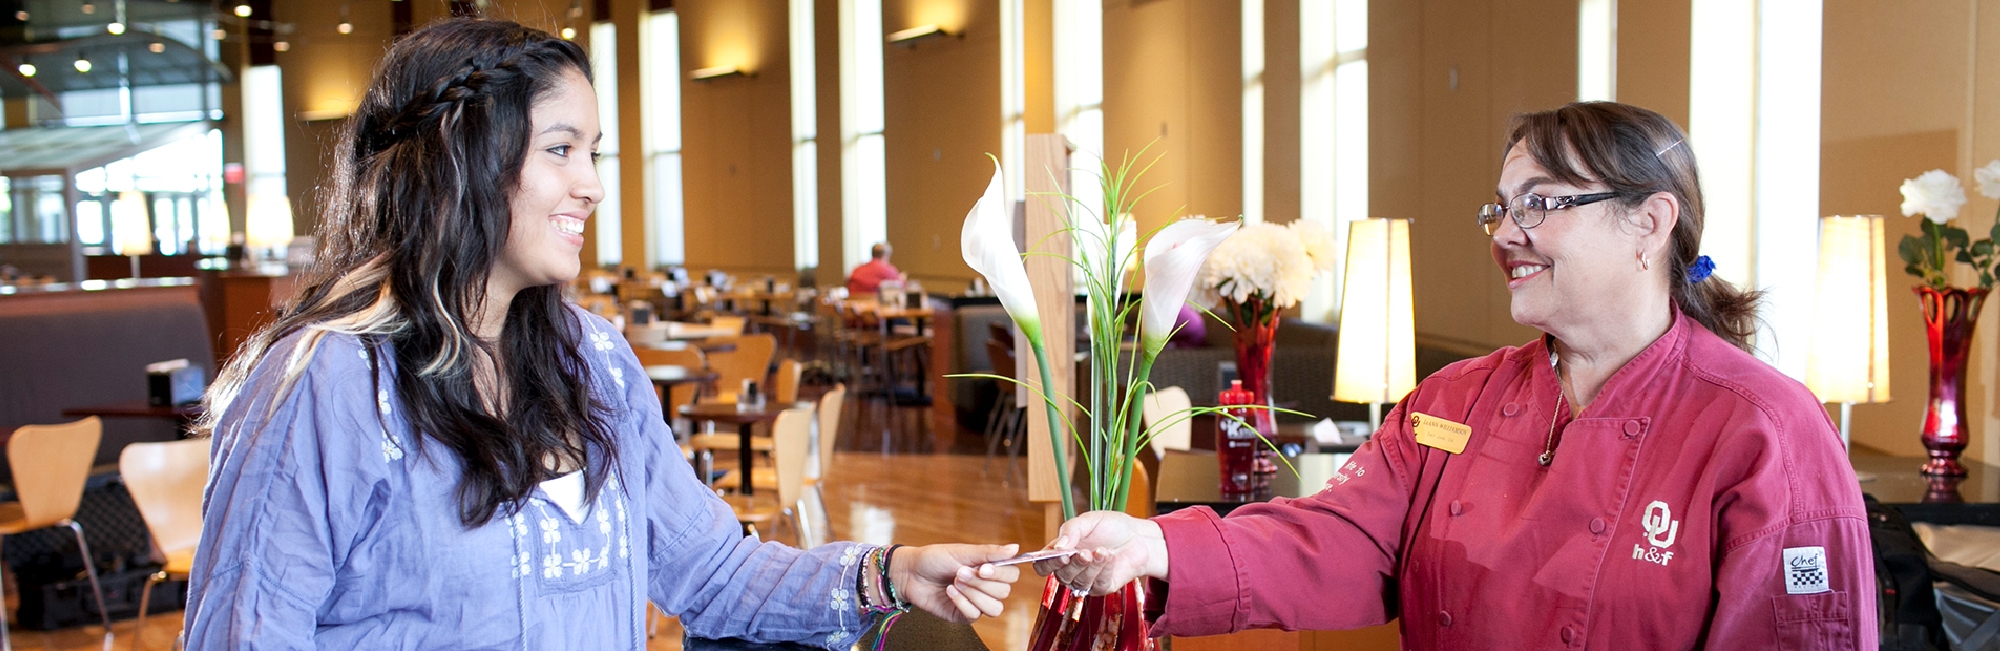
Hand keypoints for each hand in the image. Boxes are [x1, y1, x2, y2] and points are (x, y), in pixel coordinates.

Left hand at [890, 544, 1021, 622]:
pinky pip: (974, 615)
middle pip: (1004, 592)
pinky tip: (949, 592)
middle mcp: (985, 587)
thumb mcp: (963, 552)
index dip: (1001, 574)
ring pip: (994, 608)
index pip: (1011, 575)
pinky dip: (962, 602)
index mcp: (989, 569)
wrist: (911, 573)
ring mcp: (975, 602)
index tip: (983, 569)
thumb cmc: (935, 558)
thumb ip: (990, 552)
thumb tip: (1015, 547)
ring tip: (956, 582)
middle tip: (960, 572)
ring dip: (974, 594)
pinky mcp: (963, 615)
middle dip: (981, 583)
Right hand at [1033, 511, 1167, 595]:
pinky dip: (1103, 569)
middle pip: (1060, 576)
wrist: (1138, 536)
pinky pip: (1097, 584)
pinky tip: (1110, 556)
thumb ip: (1070, 530)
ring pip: (1078, 582)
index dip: (1047, 563)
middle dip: (1074, 564)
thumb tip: (1057, 547)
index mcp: (1061, 552)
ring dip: (1091, 566)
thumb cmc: (1112, 526)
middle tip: (1085, 552)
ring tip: (1102, 550)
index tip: (1061, 554)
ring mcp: (1086, 580)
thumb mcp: (1089, 520)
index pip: (1042, 565)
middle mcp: (1071, 568)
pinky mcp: (1101, 587)